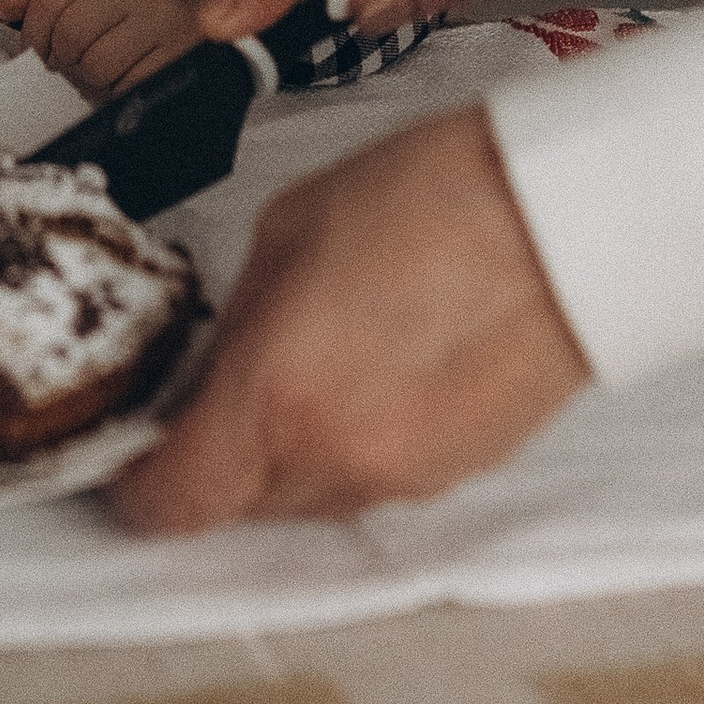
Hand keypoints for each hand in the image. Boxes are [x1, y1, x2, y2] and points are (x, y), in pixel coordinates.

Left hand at [0, 0, 208, 94]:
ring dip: (87, 80)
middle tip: (66, 66)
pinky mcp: (176, 51)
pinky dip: (114, 91)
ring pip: (96, 65)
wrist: (193, 9)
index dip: (32, 34)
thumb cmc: (124, 1)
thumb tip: (5, 7)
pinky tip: (119, 79)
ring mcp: (161, 17)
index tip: (36, 52)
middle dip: (60, 60)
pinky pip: (126, 85)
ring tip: (94, 73)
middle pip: (70, 35)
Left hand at [108, 106, 589, 529]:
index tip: (132, 452)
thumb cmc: (440, 197)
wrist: (571, 216)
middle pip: (236, 505)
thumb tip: (214, 365)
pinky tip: (381, 367)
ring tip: (322, 359)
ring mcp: (402, 476)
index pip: (171, 500)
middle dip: (218, 456)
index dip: (136, 484)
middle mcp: (334, 457)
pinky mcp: (455, 475)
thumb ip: (237, 319)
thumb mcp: (289, 229)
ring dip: (292, 450)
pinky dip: (358, 441)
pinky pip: (374, 478)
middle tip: (230, 383)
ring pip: (307, 499)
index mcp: (275, 393)